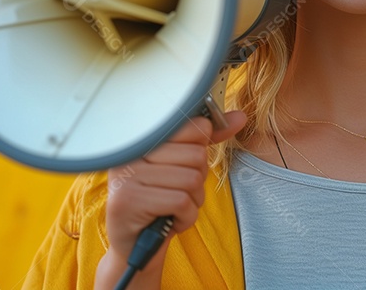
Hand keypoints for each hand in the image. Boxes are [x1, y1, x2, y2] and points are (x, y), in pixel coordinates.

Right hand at [104, 111, 246, 264]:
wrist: (137, 248)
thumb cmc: (162, 203)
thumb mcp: (184, 166)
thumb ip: (207, 140)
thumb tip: (240, 117)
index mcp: (143, 138)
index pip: (192, 127)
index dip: (199, 152)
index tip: (183, 167)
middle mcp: (130, 152)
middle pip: (196, 155)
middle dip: (197, 181)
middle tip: (176, 193)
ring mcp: (126, 175)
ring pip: (191, 179)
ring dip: (192, 202)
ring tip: (172, 208)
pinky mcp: (128, 200)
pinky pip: (181, 202)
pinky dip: (186, 218)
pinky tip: (170, 221)